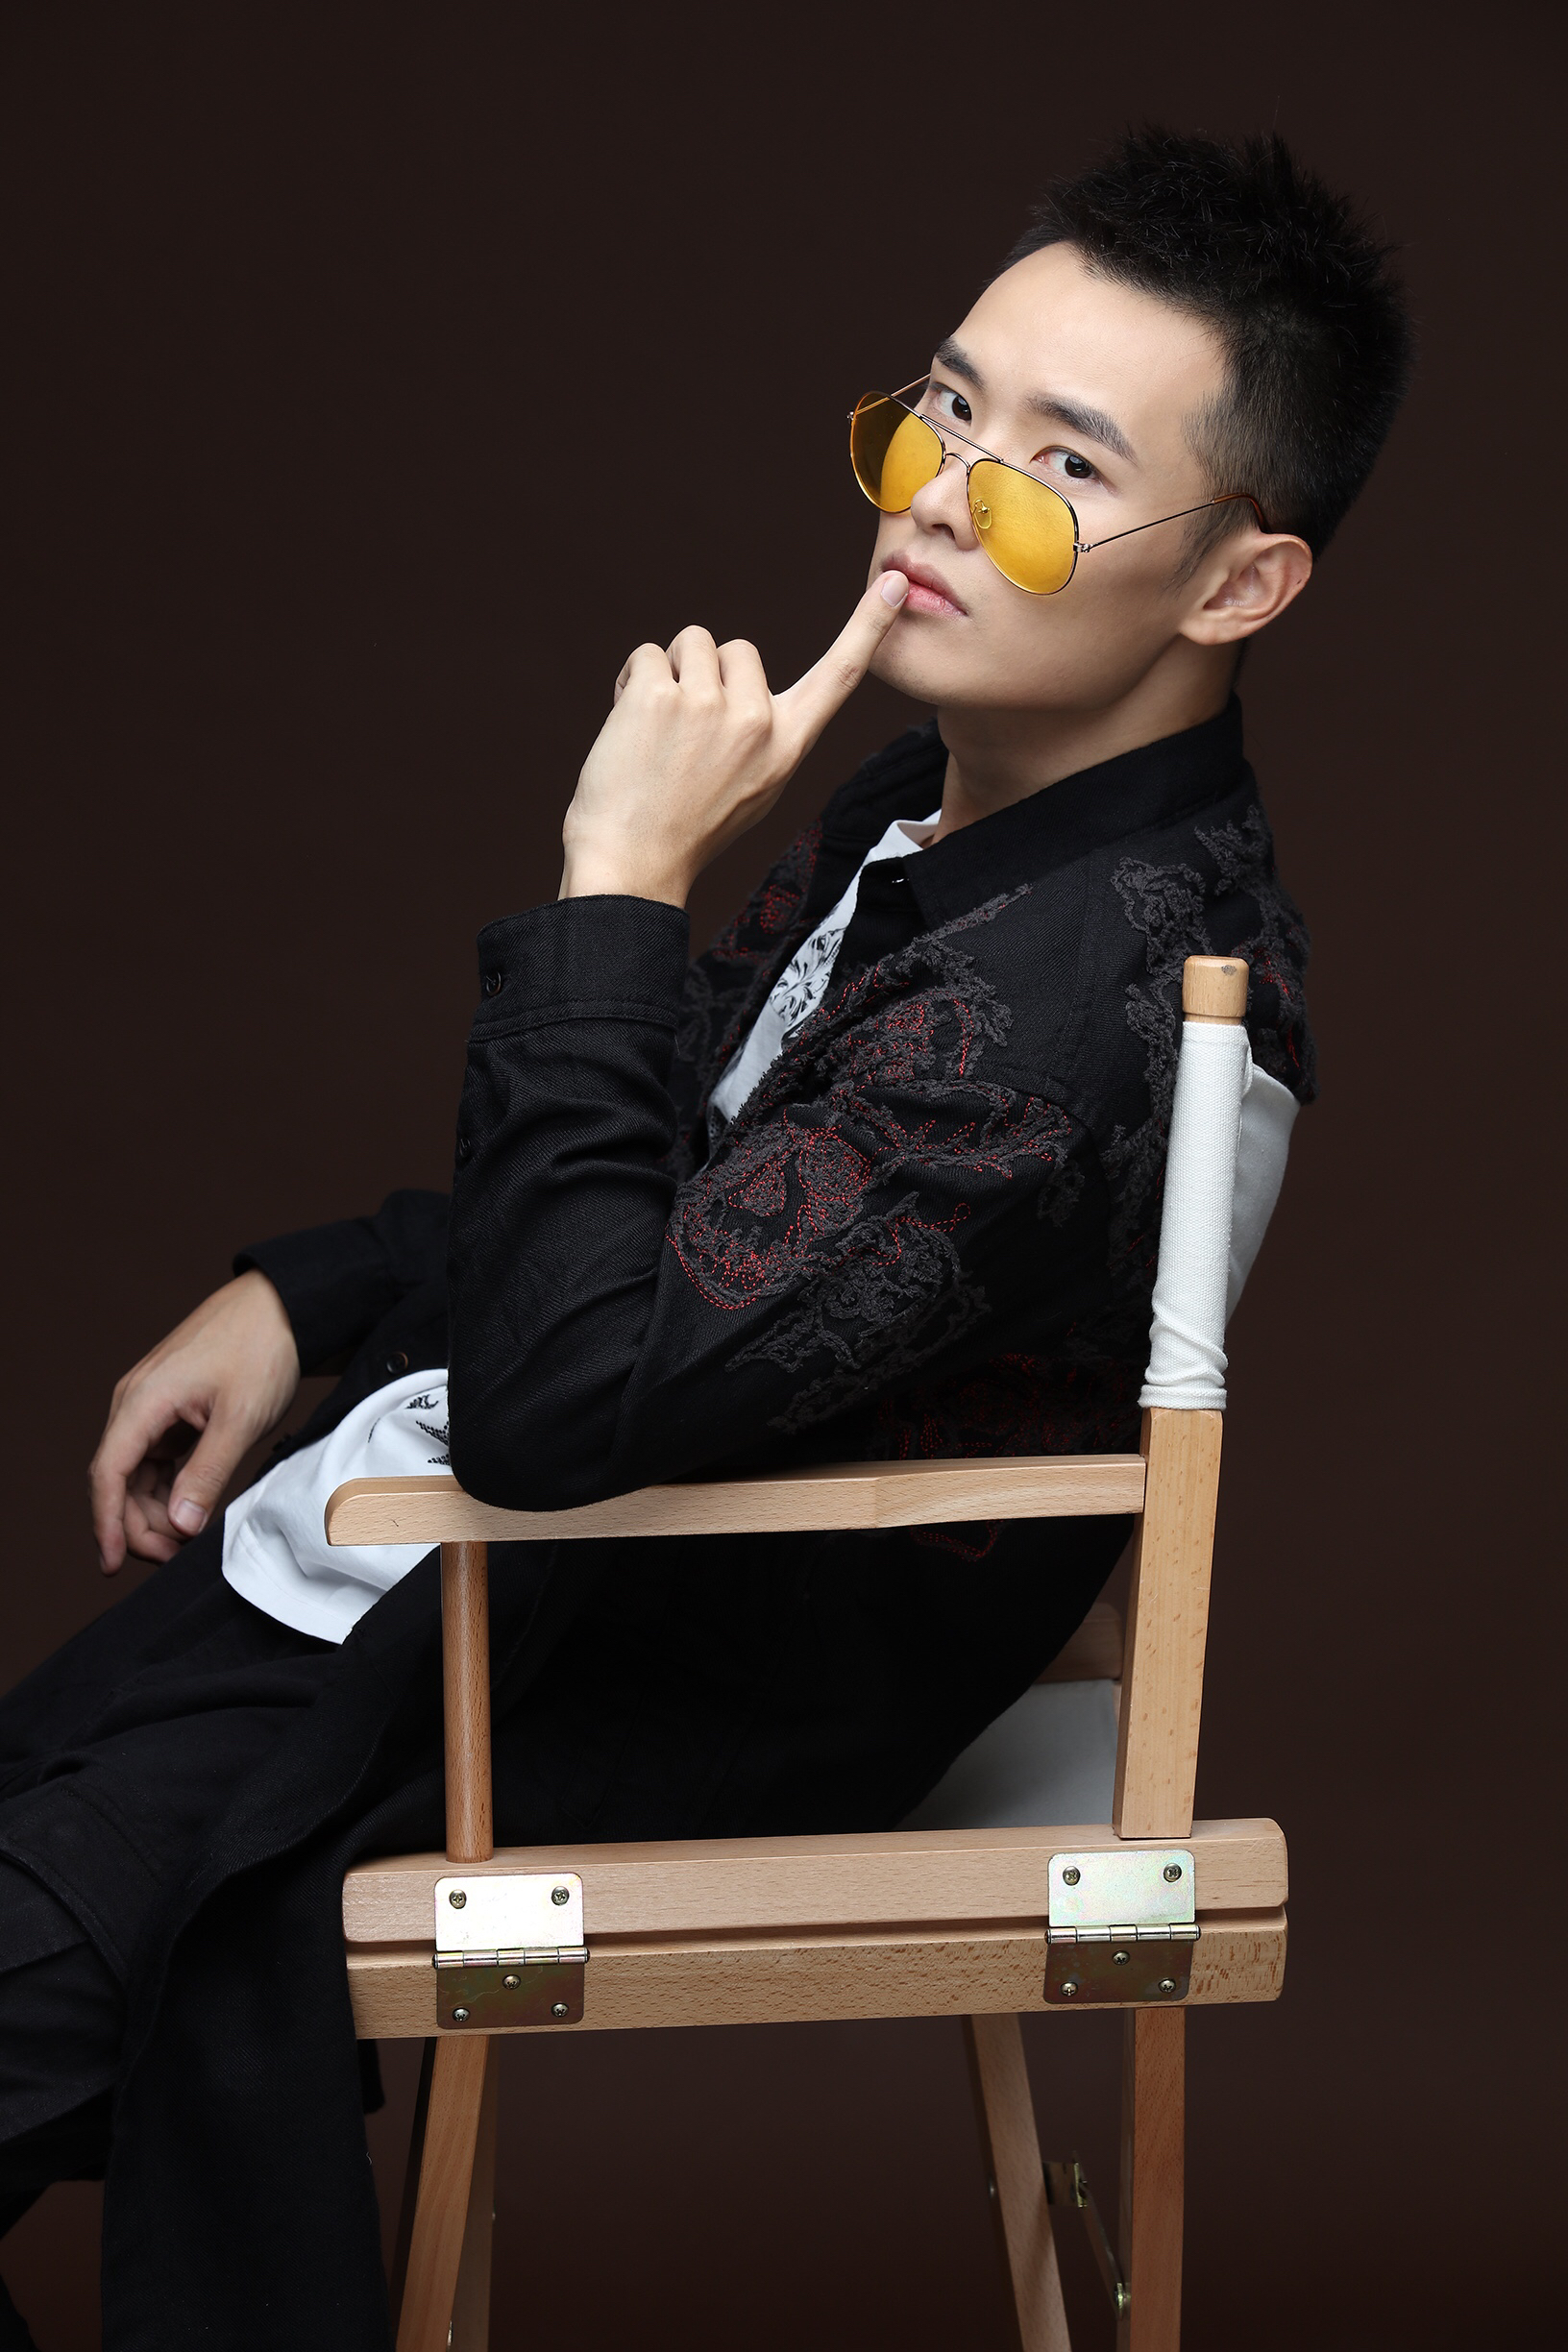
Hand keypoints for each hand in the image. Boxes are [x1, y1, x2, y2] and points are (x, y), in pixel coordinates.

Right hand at [88, 1270, 300, 1573]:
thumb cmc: (261, 1348)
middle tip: (174, 1556)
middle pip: (118, 1479)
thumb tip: (180, 1524)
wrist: (283, 1304)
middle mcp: (136, 1403)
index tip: (112, 1564)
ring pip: (137, 1473)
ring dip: (154, 1510)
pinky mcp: (171, 1409)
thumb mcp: (241, 1418)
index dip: (106, 1523)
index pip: (108, 1473)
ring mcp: (152, 1405)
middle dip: (138, 1525)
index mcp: (143, 1401)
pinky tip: (190, 1511)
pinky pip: (157, 1460)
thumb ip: (208, 1474)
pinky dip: (168, 1489)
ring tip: (187, 1538)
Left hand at [559, 571, 909, 906]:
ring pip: (692, 643)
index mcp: (788, 747)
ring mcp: (709, 706)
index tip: (894, 583)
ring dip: (670, 673)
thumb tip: (743, 684)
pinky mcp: (660, 696)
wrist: (634, 864)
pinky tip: (629, 726)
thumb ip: (765, 735)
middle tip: (687, 733)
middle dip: (708, 674)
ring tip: (658, 730)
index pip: (840, 676)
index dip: (868, 627)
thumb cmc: (689, 828)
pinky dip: (631, 681)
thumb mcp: (756, 788)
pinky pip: (648, 655)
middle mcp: (758, 722)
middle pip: (739, 649)